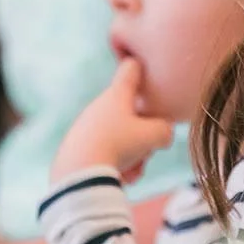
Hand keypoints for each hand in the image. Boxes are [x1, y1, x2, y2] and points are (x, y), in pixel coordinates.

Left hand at [52, 59, 174, 181]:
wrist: (78, 172)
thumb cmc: (118, 146)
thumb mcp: (154, 136)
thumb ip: (165, 130)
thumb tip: (161, 135)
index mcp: (117, 95)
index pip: (131, 68)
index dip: (142, 66)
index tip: (147, 66)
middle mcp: (100, 106)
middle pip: (131, 114)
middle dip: (143, 135)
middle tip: (147, 151)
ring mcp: (87, 126)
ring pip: (120, 139)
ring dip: (132, 157)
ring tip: (132, 172)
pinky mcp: (77, 147)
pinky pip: (105, 154)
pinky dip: (116, 166)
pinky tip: (120, 178)